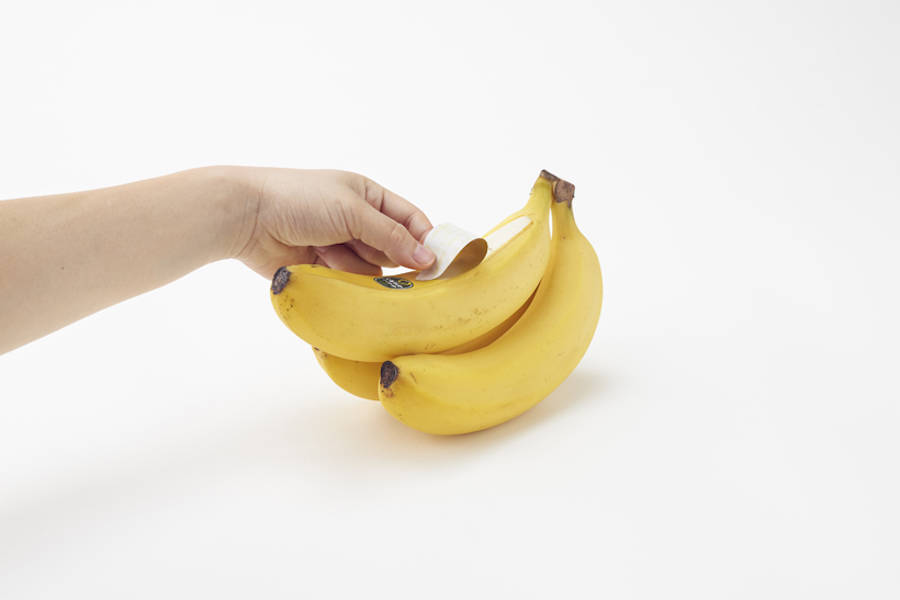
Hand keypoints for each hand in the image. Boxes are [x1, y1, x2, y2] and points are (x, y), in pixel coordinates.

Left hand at [231, 167, 435, 277]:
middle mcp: (357, 220)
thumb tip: (428, 258)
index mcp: (368, 196)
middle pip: (393, 248)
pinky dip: (345, 282)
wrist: (246, 217)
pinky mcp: (322, 268)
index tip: (441, 266)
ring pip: (371, 269)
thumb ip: (391, 236)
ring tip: (343, 263)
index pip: (410, 219)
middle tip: (403, 280)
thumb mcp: (352, 212)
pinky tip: (330, 273)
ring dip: (364, 272)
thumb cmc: (299, 200)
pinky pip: (348, 282)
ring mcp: (339, 245)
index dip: (426, 240)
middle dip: (396, 262)